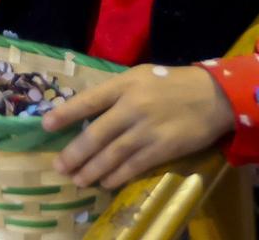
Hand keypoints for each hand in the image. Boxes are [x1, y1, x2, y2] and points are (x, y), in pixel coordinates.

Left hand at [42, 64, 235, 188]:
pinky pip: (134, 165)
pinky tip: (105, 182)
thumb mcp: (140, 76)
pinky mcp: (163, 147)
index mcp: (124, 84)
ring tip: (78, 180)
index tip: (45, 125)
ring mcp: (148, 129)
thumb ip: (116, 91)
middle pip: (96, 134)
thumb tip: (88, 111)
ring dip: (92, 170)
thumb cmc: (172, 84)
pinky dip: (117, 176)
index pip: (88, 100)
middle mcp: (132, 106)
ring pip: (112, 155)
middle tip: (60, 167)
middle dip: (74, 154)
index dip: (65, 114)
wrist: (213, 95)